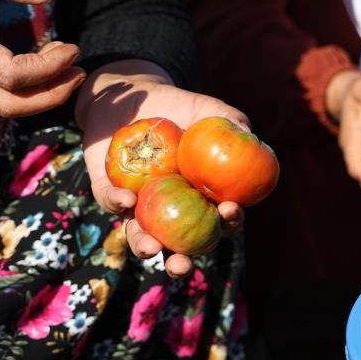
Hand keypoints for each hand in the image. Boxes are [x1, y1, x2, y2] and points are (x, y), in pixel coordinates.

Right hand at [0, 0, 85, 116]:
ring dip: (41, 93)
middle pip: (7, 103)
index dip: (48, 68)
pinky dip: (27, 85)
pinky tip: (48, 59)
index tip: (74, 48)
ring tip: (70, 65)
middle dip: (51, 94)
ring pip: (1, 101)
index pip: (10, 74)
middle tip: (81, 72)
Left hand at [75, 60, 248, 276]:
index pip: (219, 219)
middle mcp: (170, 208)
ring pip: (141, 235)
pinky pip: (110, 201)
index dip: (228, 222)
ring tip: (150, 249)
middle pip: (179, 244)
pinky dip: (118, 203)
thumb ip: (234, 123)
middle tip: (181, 265)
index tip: (230, 212)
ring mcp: (139, 203)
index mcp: (201, 197)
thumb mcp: (211, 110)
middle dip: (181, 261)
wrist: (134, 94)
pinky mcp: (107, 188)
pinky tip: (127, 199)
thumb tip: (253, 138)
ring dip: (145, 247)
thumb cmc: (181, 106)